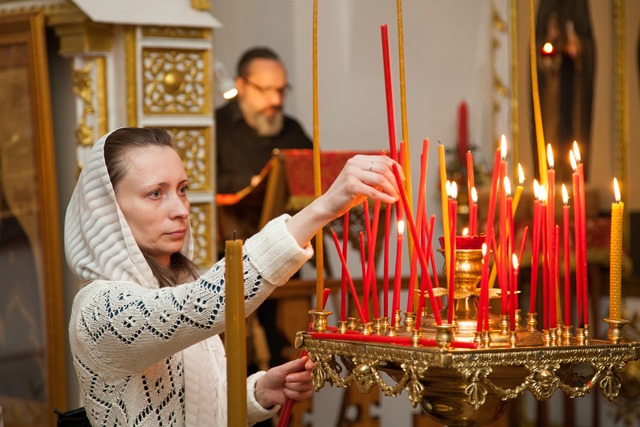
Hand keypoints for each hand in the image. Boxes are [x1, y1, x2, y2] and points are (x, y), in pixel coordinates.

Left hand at [254, 356, 315, 408]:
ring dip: (292, 387)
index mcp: (302, 365)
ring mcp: (306, 386)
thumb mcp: (282, 369)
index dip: (312, 365)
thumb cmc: (274, 377)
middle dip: (298, 378)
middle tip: (287, 378)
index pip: (312, 364)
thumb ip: (294, 365)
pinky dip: (292, 394)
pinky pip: (302, 395)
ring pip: (305, 386)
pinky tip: (286, 392)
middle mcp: (306, 375)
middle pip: (310, 376)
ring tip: (285, 385)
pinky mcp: (304, 396)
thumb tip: (305, 358)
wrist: (267, 391)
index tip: (307, 366)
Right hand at [287, 154, 401, 245]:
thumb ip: (376, 178)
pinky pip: (373, 191)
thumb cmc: (348, 195)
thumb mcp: (364, 183)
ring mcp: (351, 173)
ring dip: (392, 189)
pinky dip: (384, 197)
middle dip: (395, 181)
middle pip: (384, 168)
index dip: (396, 169)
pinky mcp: (350, 185)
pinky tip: (391, 201)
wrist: (328, 205)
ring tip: (396, 197)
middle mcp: (354, 163)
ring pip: (380, 179)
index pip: (384, 160)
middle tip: (400, 191)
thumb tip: (398, 179)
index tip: (402, 180)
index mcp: (358, 159)